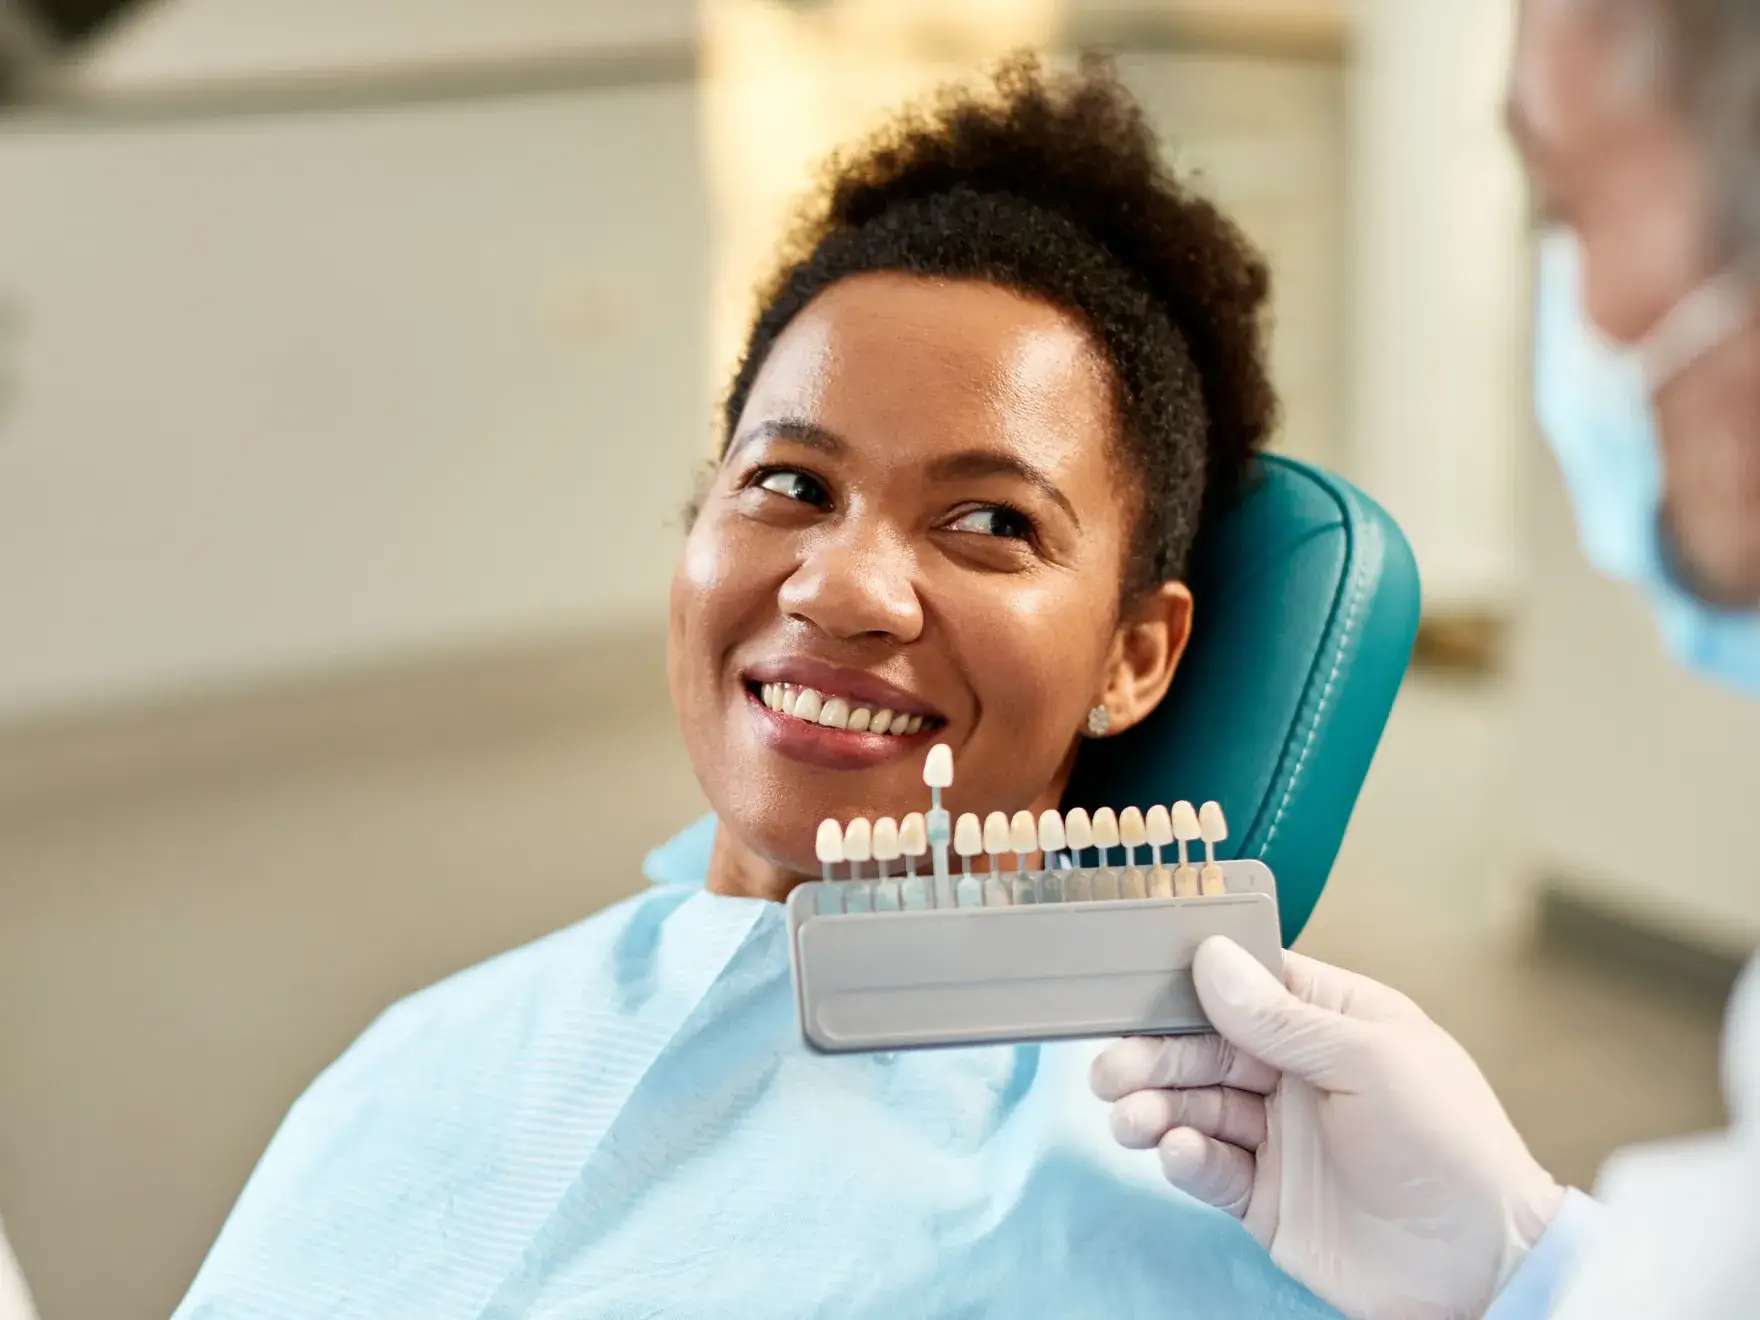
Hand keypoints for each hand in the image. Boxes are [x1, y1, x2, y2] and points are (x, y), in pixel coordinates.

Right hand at [1090, 938, 1564, 1319]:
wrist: (1481, 1266)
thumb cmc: (1450, 1145)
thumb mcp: (1371, 1061)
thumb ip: (1283, 1017)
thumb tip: (1211, 958)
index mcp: (1333, 1022)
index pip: (1247, 985)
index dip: (1192, 983)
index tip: (1136, 984)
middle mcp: (1299, 1073)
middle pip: (1206, 1048)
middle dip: (1155, 1055)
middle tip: (1110, 1069)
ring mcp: (1280, 1137)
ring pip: (1196, 1107)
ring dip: (1157, 1108)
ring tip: (1131, 1118)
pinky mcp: (1266, 1198)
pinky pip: (1209, 1168)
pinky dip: (1184, 1158)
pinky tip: (1176, 1152)